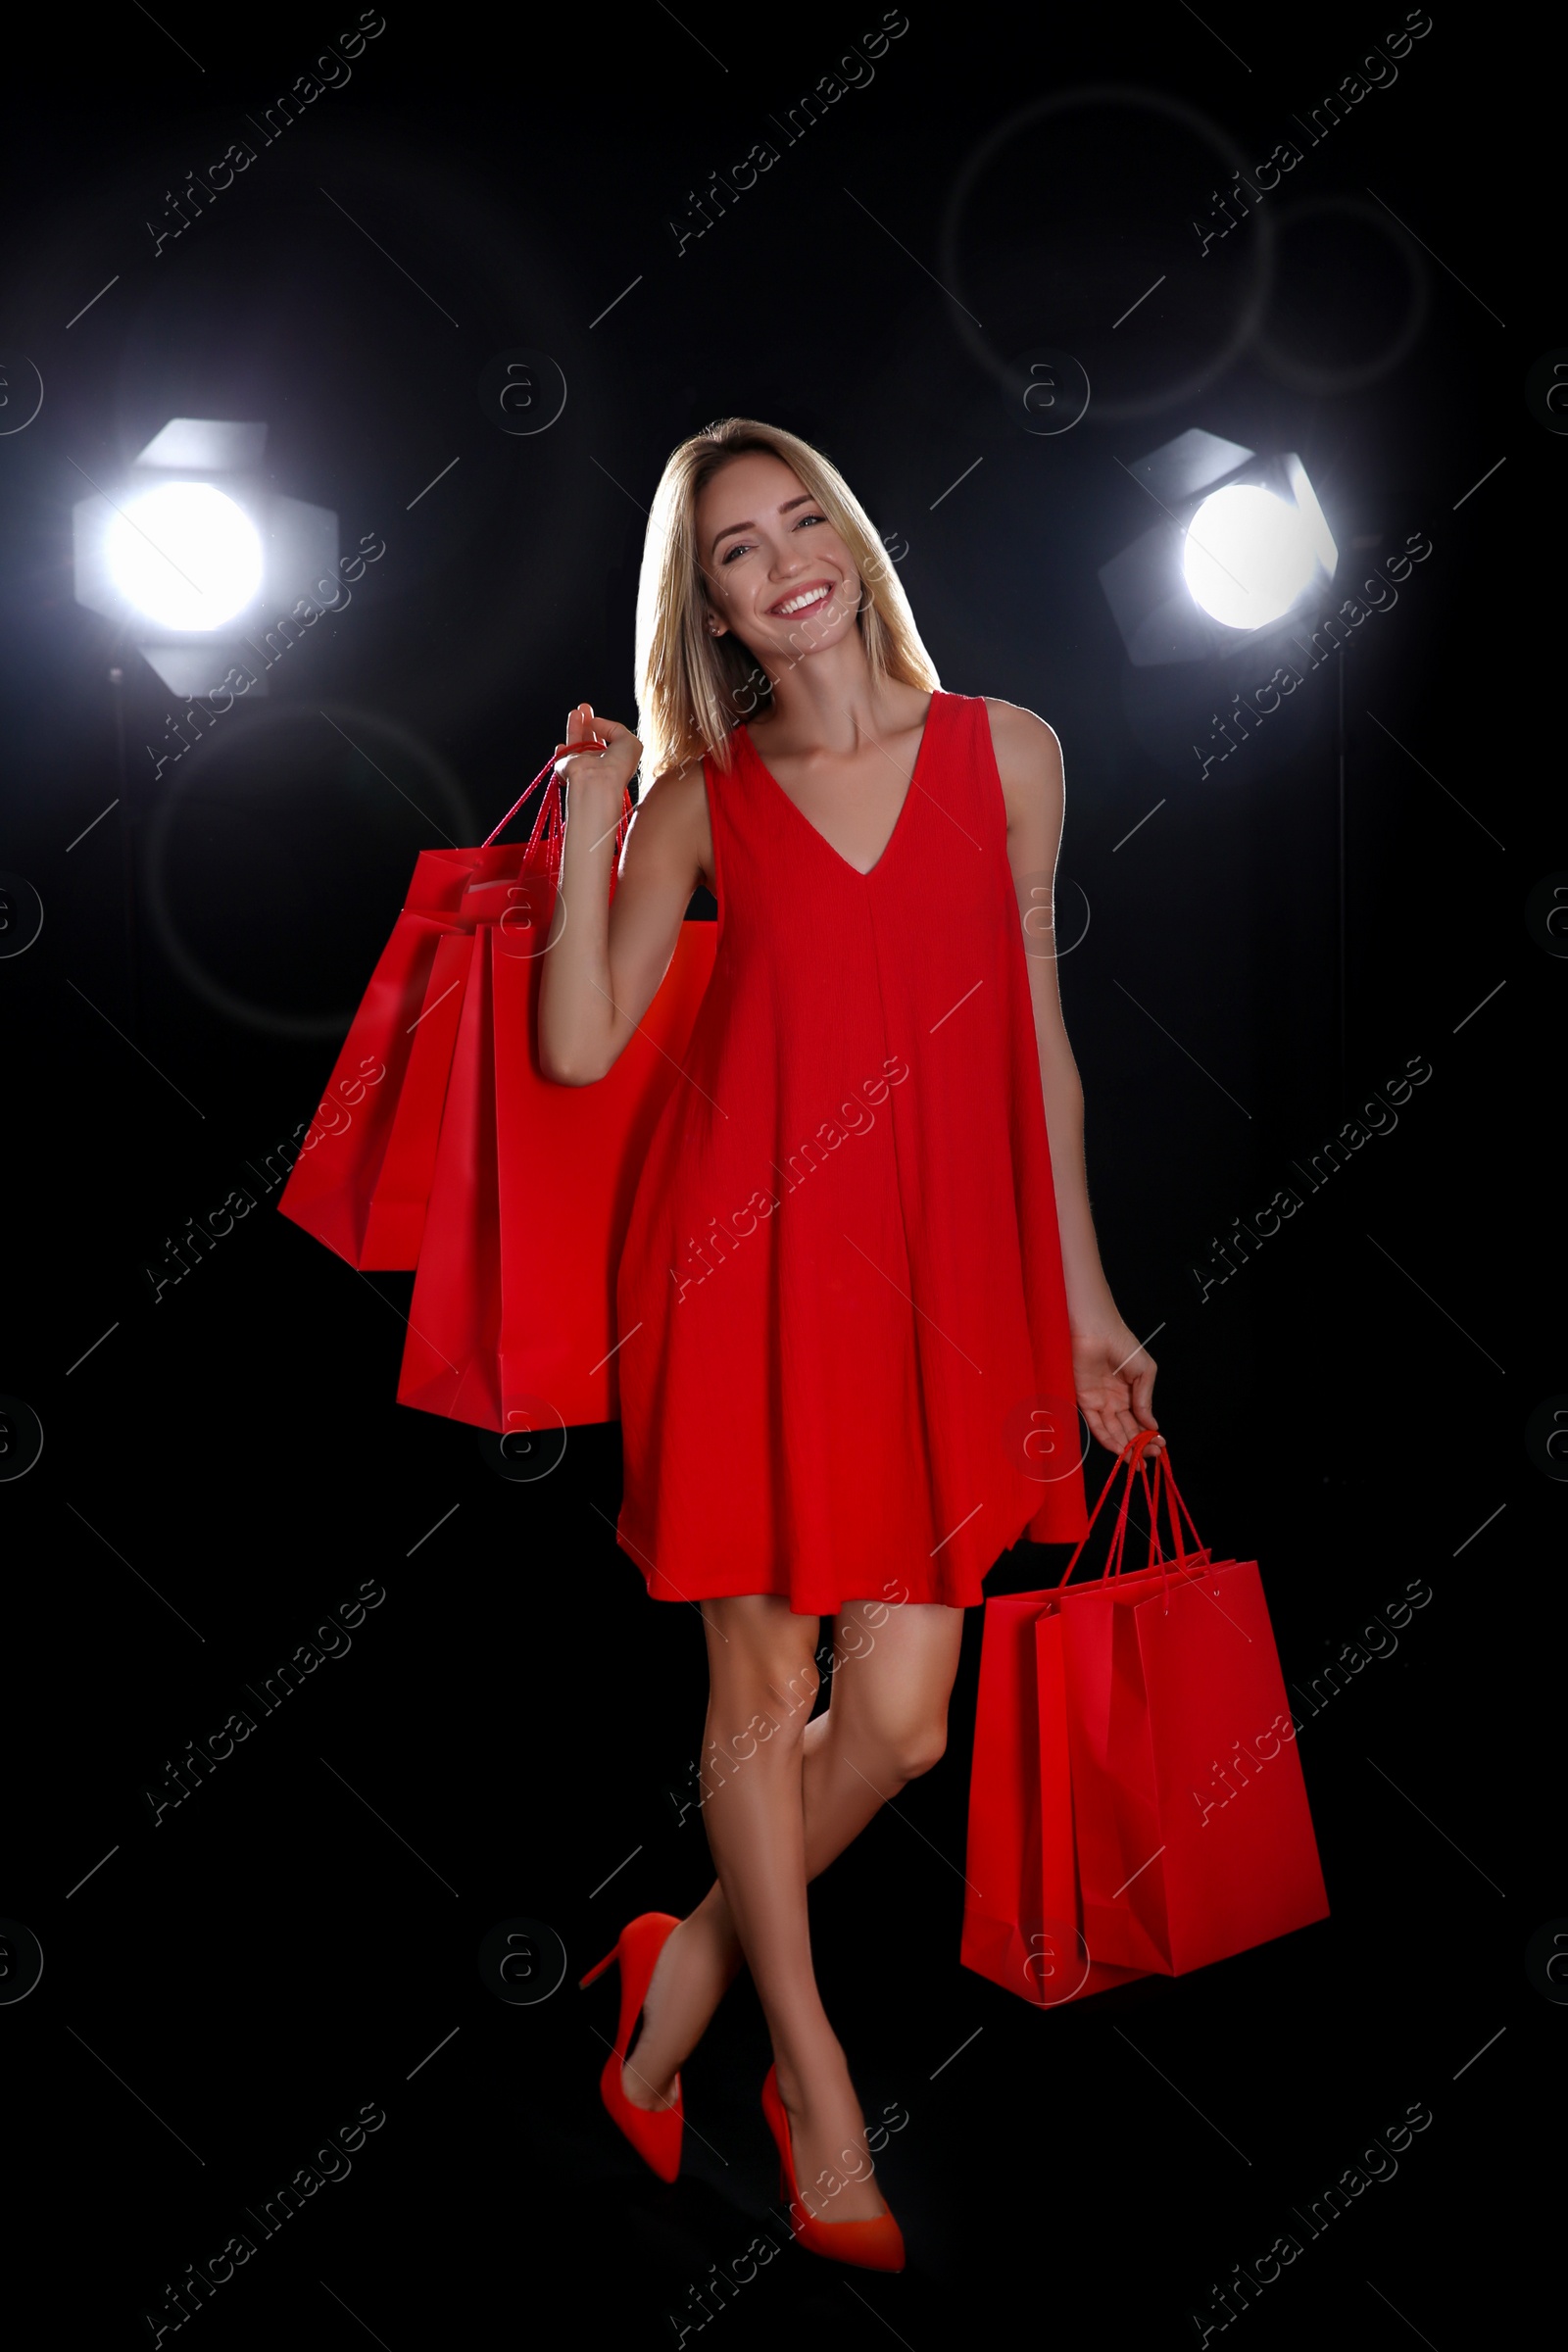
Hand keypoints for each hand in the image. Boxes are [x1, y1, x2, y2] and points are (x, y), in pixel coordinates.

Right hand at [554, 702, 641, 796]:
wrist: (598, 781)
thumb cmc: (617, 766)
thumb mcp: (629, 741)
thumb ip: (615, 727)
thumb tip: (595, 722)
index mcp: (614, 760)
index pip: (607, 741)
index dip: (603, 727)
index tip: (597, 718)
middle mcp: (597, 763)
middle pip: (590, 739)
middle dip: (587, 722)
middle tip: (584, 707)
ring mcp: (580, 765)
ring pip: (575, 743)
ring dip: (575, 727)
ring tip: (576, 712)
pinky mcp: (565, 767)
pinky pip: (562, 756)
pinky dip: (562, 749)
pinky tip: (563, 743)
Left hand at [1071, 1322, 1161, 1460]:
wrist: (1097, 1331)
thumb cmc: (1122, 1345)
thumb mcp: (1145, 1372)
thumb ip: (1145, 1400)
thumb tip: (1152, 1426)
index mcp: (1130, 1392)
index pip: (1140, 1420)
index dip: (1149, 1435)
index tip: (1160, 1447)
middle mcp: (1115, 1400)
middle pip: (1127, 1429)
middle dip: (1139, 1446)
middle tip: (1150, 1460)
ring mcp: (1100, 1402)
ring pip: (1113, 1431)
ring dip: (1124, 1448)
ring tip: (1137, 1462)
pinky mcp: (1085, 1401)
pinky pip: (1096, 1425)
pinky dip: (1107, 1439)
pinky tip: (1120, 1450)